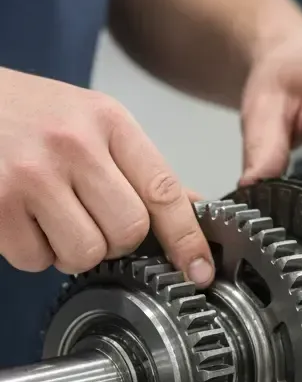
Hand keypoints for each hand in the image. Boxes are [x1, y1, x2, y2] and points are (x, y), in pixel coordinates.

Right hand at [0, 68, 213, 283]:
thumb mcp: (91, 120)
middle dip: (116, 241)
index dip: (187, 238)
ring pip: (84, 253)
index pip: (164, 191)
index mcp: (108, 122)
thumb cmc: (26, 113)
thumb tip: (191, 208)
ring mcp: (30, 174)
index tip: (199, 269)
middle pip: (128, 231)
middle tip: (92, 221)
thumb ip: (139, 166)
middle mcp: (73, 145)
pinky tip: (22, 220)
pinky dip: (33, 251)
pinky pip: (34, 259)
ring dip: (73, 251)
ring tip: (54, 219)